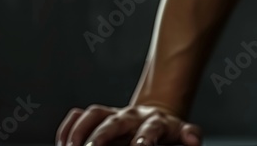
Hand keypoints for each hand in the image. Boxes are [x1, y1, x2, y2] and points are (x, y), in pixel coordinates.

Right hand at [56, 104, 201, 145]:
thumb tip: (194, 141)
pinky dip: (69, 128)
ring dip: (80, 131)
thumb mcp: (184, 134)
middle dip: (102, 136)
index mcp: (158, 123)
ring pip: (96, 115)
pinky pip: (81, 115)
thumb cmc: (169, 134)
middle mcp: (134, 116)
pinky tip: (62, 143)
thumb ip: (189, 136)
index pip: (152, 128)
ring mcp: (116, 114)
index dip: (145, 138)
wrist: (158, 118)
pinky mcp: (101, 116)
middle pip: (117, 121)